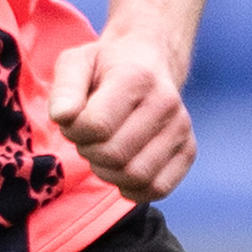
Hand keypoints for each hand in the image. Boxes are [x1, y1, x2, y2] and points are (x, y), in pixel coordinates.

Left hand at [46, 30, 194, 199]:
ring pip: (136, 176)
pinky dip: (133, 188)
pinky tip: (122, 170)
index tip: (74, 120)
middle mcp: (166, 103)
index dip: (74, 131)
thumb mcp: (76, 64)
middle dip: (90, 152)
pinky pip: (157, 188)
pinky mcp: (188, 150)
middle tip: (88, 137)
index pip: (97, 126)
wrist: (148, 63)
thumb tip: (63, 117)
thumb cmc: (106, 68)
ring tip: (105, 151)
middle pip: (115, 155)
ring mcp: (181, 128)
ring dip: (109, 172)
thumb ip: (65, 89)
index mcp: (137, 78)